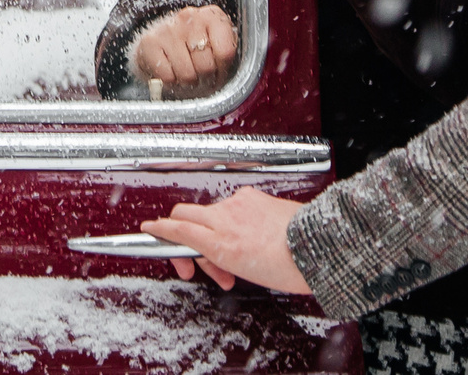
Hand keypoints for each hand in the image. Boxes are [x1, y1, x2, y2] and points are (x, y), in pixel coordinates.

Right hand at [129, 5, 238, 97]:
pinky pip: (167, 76)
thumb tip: (226, 70)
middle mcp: (190, 17)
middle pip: (206, 65)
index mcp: (212, 16)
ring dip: (188, 82)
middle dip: (205, 79)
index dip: (223, 70)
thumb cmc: (192, 49)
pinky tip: (172, 72)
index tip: (218, 72)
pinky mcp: (150, 42)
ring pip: (187, 74)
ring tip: (187, 76)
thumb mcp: (215, 46)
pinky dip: (171, 82)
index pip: (226, 52)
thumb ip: (225, 54)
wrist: (158, 44)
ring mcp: (169, 28)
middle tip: (201, 78)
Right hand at [141, 187, 313, 293]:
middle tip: (194, 263)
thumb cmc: (289, 267)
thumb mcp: (245, 271)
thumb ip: (220, 257)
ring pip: (210, 214)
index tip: (149, 230)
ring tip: (231, 263)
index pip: (178, 229)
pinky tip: (246, 239)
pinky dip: (231, 223)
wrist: (318, 247)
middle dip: (180, 234)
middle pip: (185, 214)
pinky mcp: (253, 196)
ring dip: (211, 236)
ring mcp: (239, 204)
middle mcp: (226, 218)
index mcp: (222, 242)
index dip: (159, 230)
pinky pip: (231, 207)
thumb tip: (207, 253)